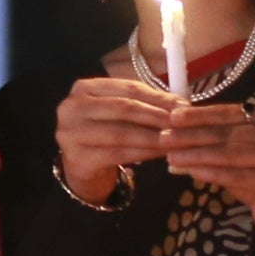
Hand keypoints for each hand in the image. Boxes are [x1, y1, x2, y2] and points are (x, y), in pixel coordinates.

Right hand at [53, 74, 175, 209]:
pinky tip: (160, 154)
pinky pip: (119, 154)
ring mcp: (71, 133)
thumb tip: (181, 103)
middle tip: (182, 124)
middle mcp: (72, 107)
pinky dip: (143, 153)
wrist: (80, 167)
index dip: (157, 97)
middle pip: (124, 108)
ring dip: (152, 136)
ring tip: (174, 139)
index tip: (183, 105)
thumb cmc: (103, 134)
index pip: (127, 88)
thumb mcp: (117, 112)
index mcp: (83, 88)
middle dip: (157, 116)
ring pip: (122, 133)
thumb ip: (142, 103)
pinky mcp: (78, 157)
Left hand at [161, 101, 254, 247]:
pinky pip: (235, 175)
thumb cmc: (253, 177)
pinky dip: (209, 172)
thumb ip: (210, 143)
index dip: (199, 115)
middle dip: (191, 135)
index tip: (172, 117)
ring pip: (228, 154)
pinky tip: (189, 171)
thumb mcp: (232, 155)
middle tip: (164, 138)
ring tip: (171, 156)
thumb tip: (172, 135)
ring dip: (196, 154)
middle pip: (225, 133)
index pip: (227, 113)